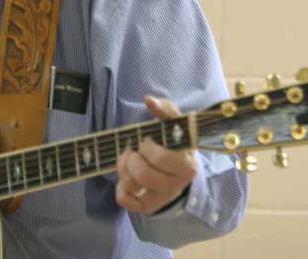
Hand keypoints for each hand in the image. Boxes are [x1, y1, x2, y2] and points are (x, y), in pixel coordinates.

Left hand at [115, 96, 196, 214]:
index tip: (148, 141)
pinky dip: (121, 190)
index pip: (160, 158)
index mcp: (186, 165)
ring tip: (129, 162)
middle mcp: (176, 185)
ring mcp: (162, 198)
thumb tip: (149, 100)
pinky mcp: (149, 207)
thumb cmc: (174, 144)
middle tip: (134, 152)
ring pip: (132, 188)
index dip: (147, 147)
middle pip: (143, 175)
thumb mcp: (174, 125)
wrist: (180, 170)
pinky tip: (127, 179)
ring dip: (123, 170)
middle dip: (132, 159)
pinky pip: (126, 201)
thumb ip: (165, 110)